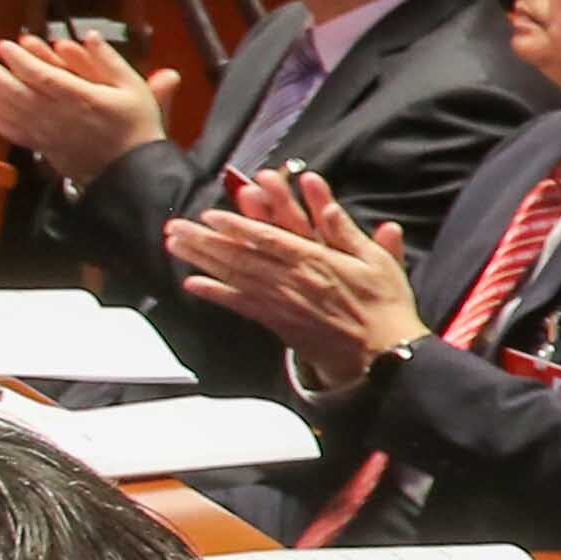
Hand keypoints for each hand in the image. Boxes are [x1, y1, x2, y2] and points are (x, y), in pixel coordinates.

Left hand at [0, 31, 164, 181]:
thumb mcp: (134, 89)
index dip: (21, 61)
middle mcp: (59, 117)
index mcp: (83, 100)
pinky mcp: (43, 146)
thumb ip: (110, 61)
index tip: (4, 45)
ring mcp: (47, 133)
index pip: (44, 78)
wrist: (133, 171)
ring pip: (9, 110)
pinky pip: (13, 132)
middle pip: (16, 92)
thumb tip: (90, 35)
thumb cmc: (136, 127)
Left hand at [164, 168, 424, 377]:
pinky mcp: (280, 323)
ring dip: (202, 260)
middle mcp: (293, 280)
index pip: (268, 239)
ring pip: (235, 276)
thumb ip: (347, 232)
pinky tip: (194, 284)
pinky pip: (241, 306)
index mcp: (316, 261)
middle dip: (205, 240)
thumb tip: (328, 205)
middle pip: (241, 256)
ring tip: (175, 246)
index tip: (210, 215)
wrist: (384, 354)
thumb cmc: (385, 306)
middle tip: (175, 227)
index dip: (237, 226)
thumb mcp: (377, 261)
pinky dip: (216, 295)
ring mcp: (283, 303)